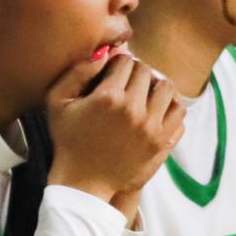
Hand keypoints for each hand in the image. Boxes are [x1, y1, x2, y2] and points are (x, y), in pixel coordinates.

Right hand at [46, 50, 185, 215]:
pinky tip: (154, 112)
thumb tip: (104, 53)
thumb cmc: (68, 140)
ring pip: (168, 89)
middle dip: (136, 73)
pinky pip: (179, 114)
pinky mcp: (162, 143)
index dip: (117, 63)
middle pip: (147, 72)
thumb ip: (77, 72)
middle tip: (126, 84)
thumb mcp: (57, 102)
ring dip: (156, 87)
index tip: (111, 73)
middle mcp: (134, 110)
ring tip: (144, 95)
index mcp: (109, 97)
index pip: (125, 61)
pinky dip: (169, 108)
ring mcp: (152, 127)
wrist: (83, 182)